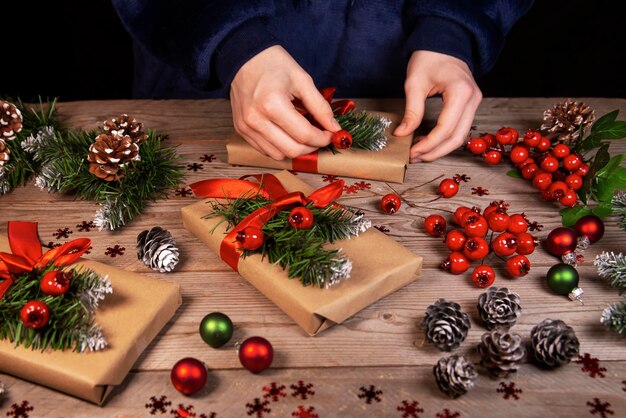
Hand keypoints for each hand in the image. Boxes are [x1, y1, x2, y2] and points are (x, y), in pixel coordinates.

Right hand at [230, 45, 340, 159]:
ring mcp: (246, 127)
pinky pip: (266, 150)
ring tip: (303, 134)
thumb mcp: (302, 80)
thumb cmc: (273, 64)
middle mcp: (256, 120)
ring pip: (279, 155)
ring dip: (296, 149)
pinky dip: (280, 147)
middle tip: (320, 136)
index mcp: (272, 105)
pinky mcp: (241, 130)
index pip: (304, 135)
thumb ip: (320, 107)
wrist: (243, 57)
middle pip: (292, 150)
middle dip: (312, 147)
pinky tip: (287, 133)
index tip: (331, 134)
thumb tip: (335, 128)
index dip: (322, 138)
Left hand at [394, 50, 481, 161]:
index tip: (411, 151)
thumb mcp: (415, 83)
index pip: (446, 128)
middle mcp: (473, 99)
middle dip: (434, 152)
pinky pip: (459, 129)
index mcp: (461, 92)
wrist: (443, 42)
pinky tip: (426, 141)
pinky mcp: (469, 105)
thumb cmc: (429, 57)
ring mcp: (474, 103)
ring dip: (439, 148)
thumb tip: (402, 134)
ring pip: (460, 136)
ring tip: (418, 152)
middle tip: (414, 157)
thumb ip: (412, 110)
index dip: (428, 144)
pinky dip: (444, 139)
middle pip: (457, 138)